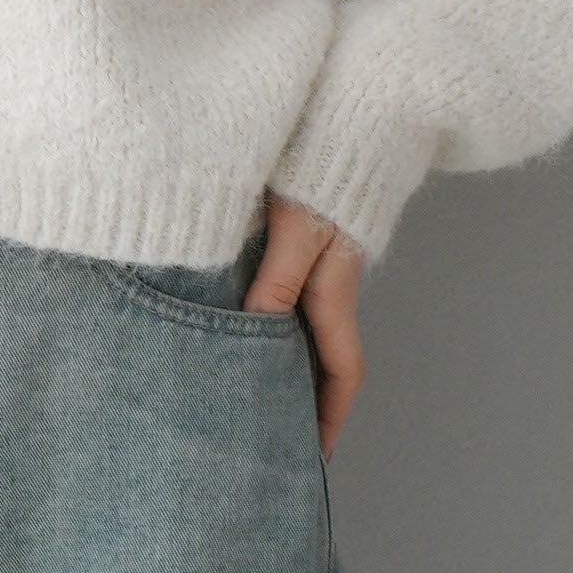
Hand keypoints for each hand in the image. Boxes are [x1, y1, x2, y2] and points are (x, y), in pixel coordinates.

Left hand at [244, 192, 365, 459]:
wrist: (338, 113)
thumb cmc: (319, 166)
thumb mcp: (296, 229)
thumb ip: (276, 279)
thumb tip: (254, 331)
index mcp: (334, 292)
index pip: (342, 371)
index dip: (330, 417)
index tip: (314, 458)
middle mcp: (328, 284)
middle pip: (319, 358)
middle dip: (302, 400)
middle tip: (271, 437)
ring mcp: (313, 264)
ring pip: (298, 329)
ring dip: (277, 362)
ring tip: (243, 395)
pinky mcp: (293, 240)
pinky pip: (280, 298)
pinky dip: (263, 323)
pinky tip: (230, 329)